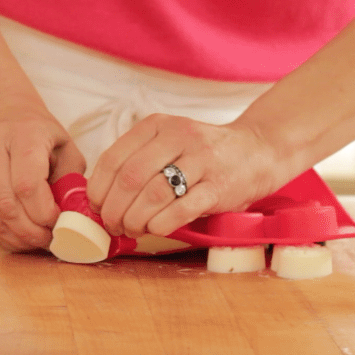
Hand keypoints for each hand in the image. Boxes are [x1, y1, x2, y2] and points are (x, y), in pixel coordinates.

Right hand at [0, 107, 86, 250]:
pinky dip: (4, 237)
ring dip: (18, 238)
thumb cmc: (40, 133)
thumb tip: (72, 218)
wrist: (3, 113)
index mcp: (22, 135)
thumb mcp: (66, 146)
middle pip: (6, 205)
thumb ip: (72, 180)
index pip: (26, 184)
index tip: (60, 221)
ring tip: (38, 240)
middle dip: (32, 231)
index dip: (44, 212)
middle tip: (51, 239)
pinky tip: (22, 237)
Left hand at [86, 113, 288, 237]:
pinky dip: (161, 224)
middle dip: (114, 209)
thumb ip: (136, 161)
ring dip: (135, 219)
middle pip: (130, 178)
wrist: (258, 150)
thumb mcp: (166, 143)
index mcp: (156, 125)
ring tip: (132, 229)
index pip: (113, 158)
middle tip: (113, 225)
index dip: (99, 189)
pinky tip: (156, 229)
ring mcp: (201, 161)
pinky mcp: (220, 186)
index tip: (97, 207)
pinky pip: (182, 209)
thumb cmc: (201, 154)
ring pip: (153, 194)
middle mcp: (178, 137)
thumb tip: (100, 198)